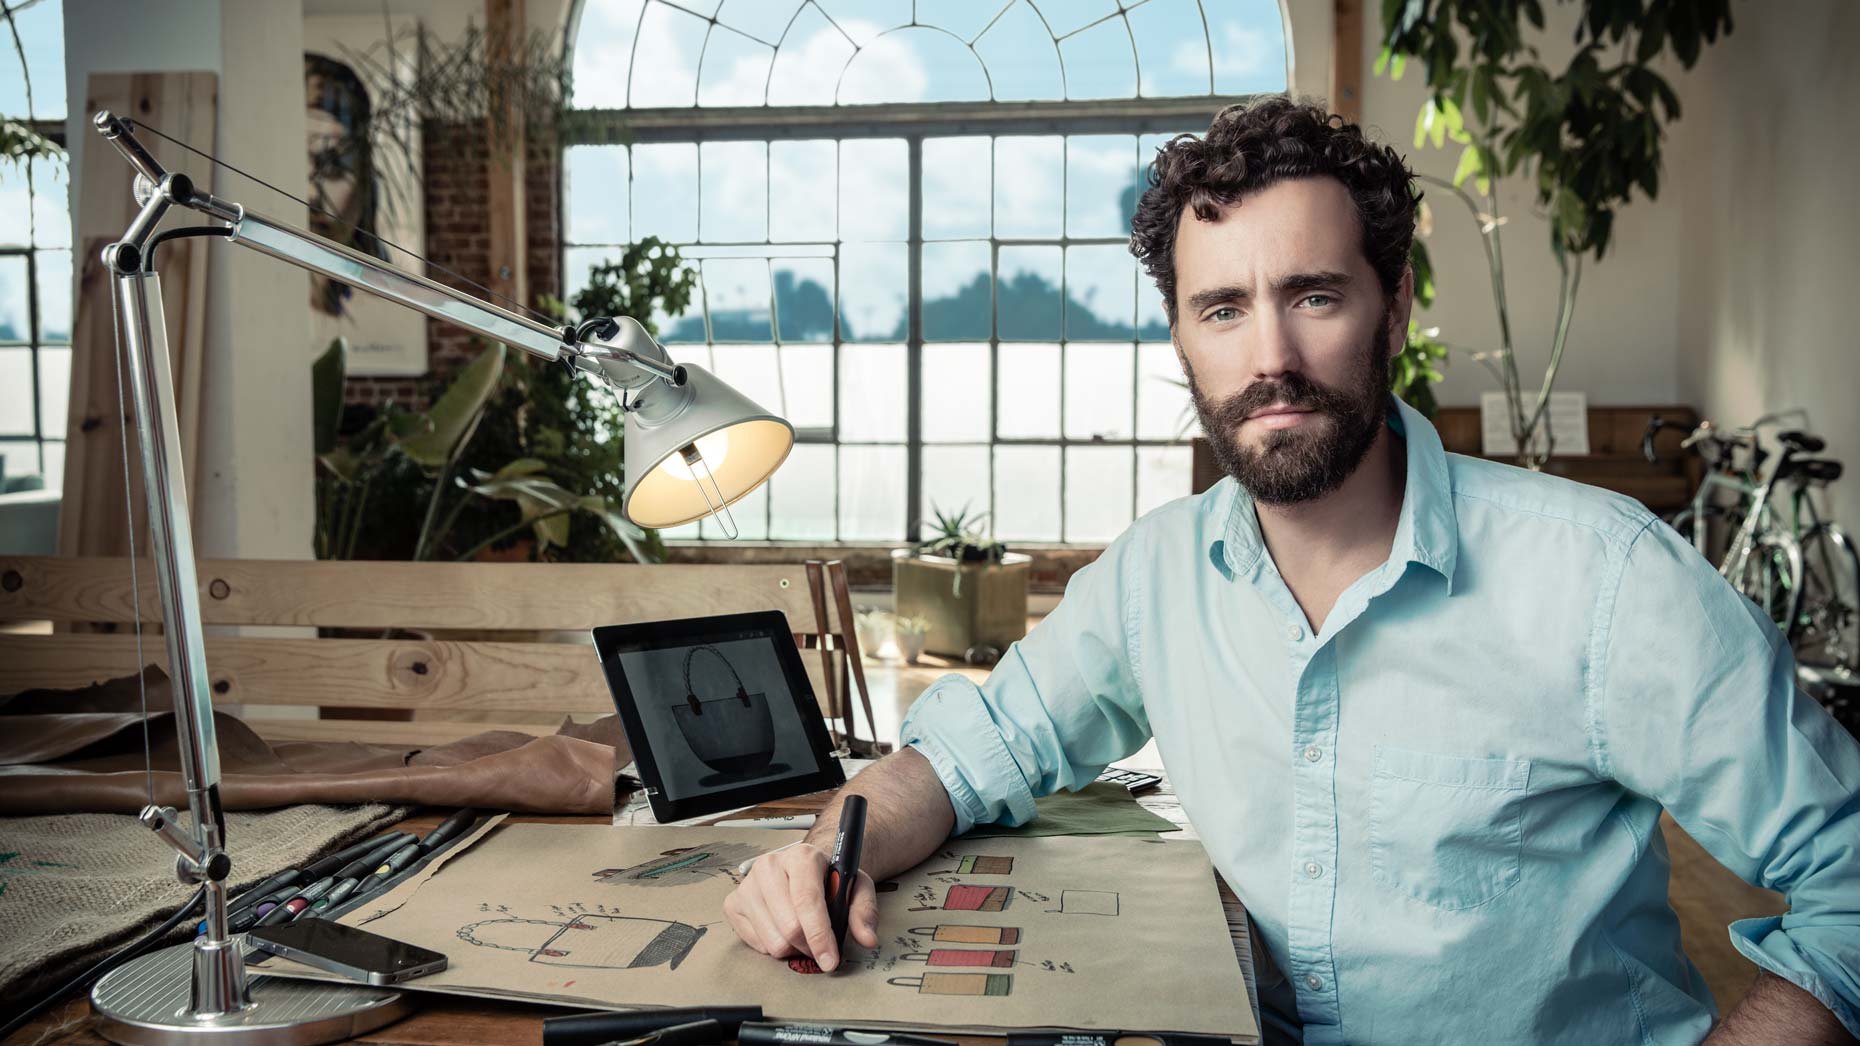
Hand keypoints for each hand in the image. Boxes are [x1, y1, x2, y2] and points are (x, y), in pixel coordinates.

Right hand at [722, 842, 878, 970]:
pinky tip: (783, 929)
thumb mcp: (856, 887)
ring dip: (793, 948)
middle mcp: (769, 866)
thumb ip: (864, 912)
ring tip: (803, 933)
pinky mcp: (733, 903)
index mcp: (801, 857)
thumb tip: (867, 939)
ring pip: (773, 941)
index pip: (807, 901)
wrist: (803, 869)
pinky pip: (756, 945)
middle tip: (821, 944)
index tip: (830, 960)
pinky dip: (774, 946)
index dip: (820, 935)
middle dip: (810, 946)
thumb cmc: (828, 878)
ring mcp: (747, 885)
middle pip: (789, 927)